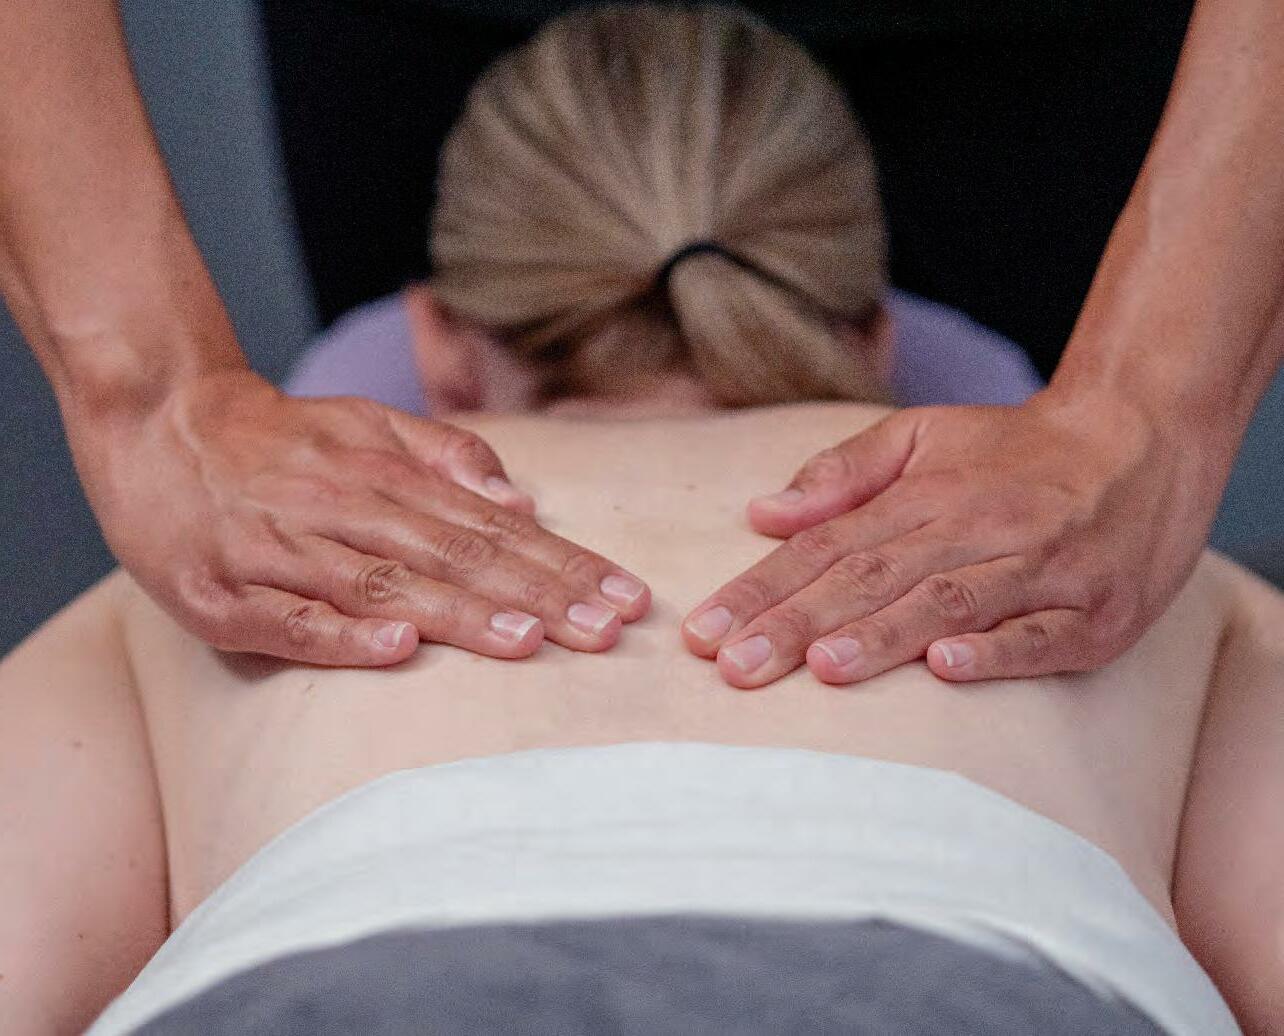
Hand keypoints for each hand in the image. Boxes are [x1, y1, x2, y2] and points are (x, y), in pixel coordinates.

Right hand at [80, 370, 649, 664]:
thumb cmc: (280, 438)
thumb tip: (521, 498)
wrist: (158, 420)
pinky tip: (398, 651)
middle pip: (455, 556)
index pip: (493, 528)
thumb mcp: (367, 424)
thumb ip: (444, 454)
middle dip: (538, 595)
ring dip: (460, 615)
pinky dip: (342, 636)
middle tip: (607, 630)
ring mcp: (283, 550)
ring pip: (385, 585)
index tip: (625, 596)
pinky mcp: (225, 592)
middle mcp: (344, 508)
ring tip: (530, 640)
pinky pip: (289, 619)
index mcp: (386, 476)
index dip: (563, 563)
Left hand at [681, 391, 1220, 686]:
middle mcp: (974, 530)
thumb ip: (843, 472)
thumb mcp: (924, 434)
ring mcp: (1036, 570)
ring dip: (883, 637)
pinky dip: (996, 653)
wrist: (1141, 439)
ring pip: (948, 603)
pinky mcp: (1093, 612)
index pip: (827, 545)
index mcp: (924, 495)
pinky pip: (1041, 635)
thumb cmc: (1015, 451)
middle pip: (873, 579)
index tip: (706, 633)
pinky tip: (947, 670)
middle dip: (798, 625)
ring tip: (822, 667)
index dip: (764, 589)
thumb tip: (763, 512)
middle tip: (735, 668)